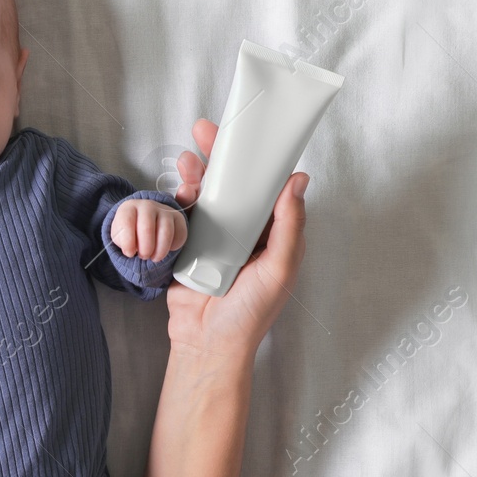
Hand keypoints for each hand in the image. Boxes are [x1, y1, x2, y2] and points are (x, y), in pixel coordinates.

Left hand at [110, 197, 187, 260]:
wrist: (142, 222)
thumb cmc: (130, 231)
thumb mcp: (119, 236)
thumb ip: (122, 241)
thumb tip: (130, 250)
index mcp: (129, 208)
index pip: (127, 222)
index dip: (128, 242)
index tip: (129, 253)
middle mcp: (147, 206)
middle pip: (147, 229)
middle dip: (145, 249)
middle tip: (143, 256)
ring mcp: (164, 210)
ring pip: (166, 232)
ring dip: (160, 251)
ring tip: (154, 257)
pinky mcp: (178, 217)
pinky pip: (180, 234)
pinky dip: (174, 246)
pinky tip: (166, 249)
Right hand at [164, 118, 307, 362]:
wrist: (208, 344)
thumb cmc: (251, 313)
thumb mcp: (280, 268)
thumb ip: (289, 225)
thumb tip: (298, 180)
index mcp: (272, 234)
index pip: (266, 188)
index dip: (256, 159)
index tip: (246, 135)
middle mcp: (245, 232)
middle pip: (233, 185)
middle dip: (218, 157)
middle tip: (204, 132)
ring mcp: (215, 239)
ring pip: (207, 196)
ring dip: (196, 176)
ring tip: (186, 163)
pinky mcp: (189, 248)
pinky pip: (184, 217)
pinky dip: (180, 201)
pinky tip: (178, 192)